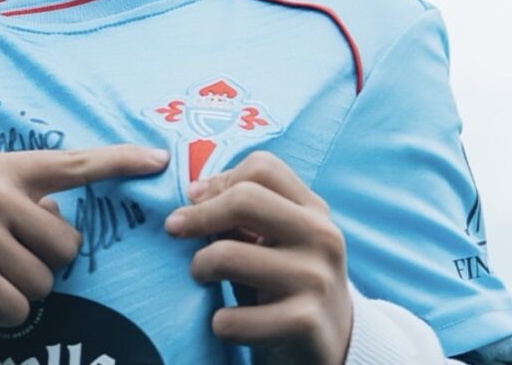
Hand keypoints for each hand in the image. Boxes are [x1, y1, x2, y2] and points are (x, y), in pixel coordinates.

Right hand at [0, 145, 168, 328]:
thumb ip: (23, 202)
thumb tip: (64, 220)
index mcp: (2, 170)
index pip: (73, 163)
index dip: (121, 162)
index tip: (160, 160)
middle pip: (68, 248)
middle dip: (40, 267)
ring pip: (45, 283)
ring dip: (16, 293)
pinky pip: (17, 309)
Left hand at [164, 151, 351, 364]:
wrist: (336, 344)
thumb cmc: (286, 283)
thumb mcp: (275, 241)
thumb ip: (243, 213)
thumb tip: (194, 193)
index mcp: (313, 211)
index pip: (262, 167)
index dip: (219, 180)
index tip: (194, 200)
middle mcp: (322, 237)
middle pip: (244, 199)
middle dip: (198, 216)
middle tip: (175, 231)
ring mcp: (316, 280)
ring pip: (228, 255)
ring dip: (200, 267)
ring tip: (202, 277)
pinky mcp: (305, 323)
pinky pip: (233, 318)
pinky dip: (218, 322)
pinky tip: (225, 322)